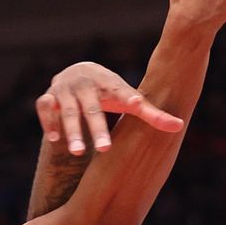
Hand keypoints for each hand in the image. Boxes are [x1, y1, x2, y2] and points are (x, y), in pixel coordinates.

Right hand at [35, 61, 184, 154]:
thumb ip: (152, 114)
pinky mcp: (48, 98)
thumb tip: (179, 126)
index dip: (128, 98)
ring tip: (79, 153)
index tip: (136, 104)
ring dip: (72, 131)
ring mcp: (65, 91)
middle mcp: (87, 86)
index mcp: (110, 85)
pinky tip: (54, 140)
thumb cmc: (111, 92)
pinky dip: (49, 123)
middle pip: (92, 109)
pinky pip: (45, 109)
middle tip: (106, 150)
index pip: (120, 92)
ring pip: (68, 111)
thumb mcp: (128, 99)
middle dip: (98, 129)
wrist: (78, 72)